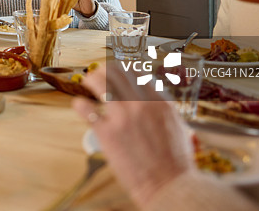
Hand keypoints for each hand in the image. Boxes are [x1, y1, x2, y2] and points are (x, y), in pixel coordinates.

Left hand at [72, 66, 193, 205]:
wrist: (170, 186)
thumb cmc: (176, 162)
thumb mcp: (178, 127)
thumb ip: (164, 110)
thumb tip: (155, 98)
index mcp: (159, 101)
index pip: (136, 72)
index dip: (124, 71)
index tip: (117, 74)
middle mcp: (141, 104)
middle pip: (116, 72)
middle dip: (105, 70)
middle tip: (98, 75)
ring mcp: (123, 116)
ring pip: (99, 82)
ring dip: (90, 79)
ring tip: (86, 83)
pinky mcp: (107, 133)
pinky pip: (86, 109)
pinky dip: (80, 105)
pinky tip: (80, 106)